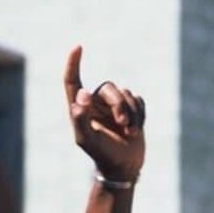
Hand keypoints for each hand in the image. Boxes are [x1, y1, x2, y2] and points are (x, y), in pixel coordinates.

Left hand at [63, 46, 144, 181]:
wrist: (123, 165)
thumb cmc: (101, 153)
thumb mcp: (87, 139)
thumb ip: (80, 118)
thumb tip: (81, 94)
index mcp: (80, 108)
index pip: (73, 81)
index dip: (73, 63)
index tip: (77, 47)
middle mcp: (95, 102)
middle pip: (109, 87)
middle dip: (119, 105)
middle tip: (123, 125)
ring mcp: (113, 104)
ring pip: (126, 93)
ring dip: (131, 113)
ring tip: (129, 132)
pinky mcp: (131, 107)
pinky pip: (138, 99)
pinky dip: (140, 115)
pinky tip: (135, 130)